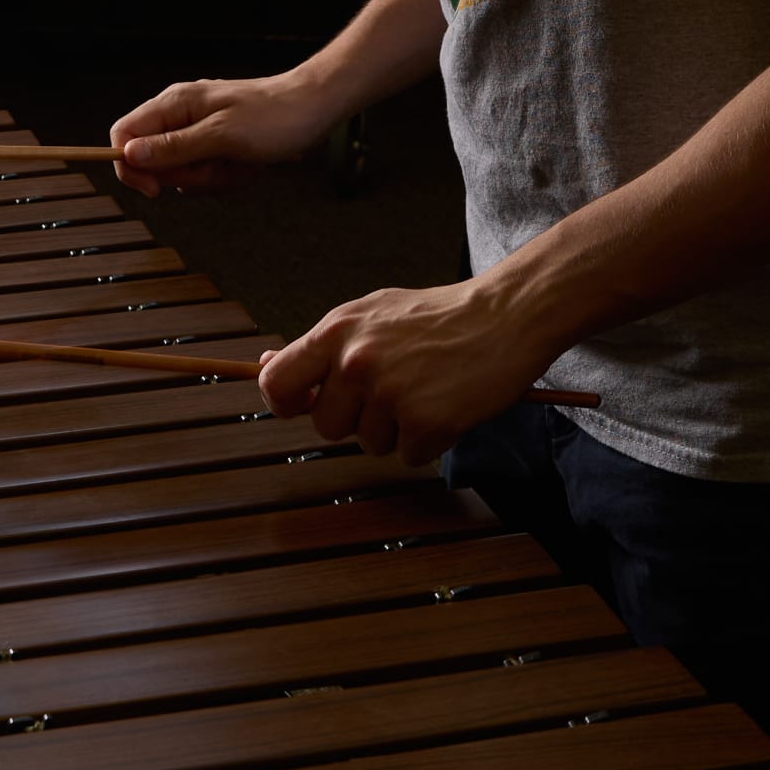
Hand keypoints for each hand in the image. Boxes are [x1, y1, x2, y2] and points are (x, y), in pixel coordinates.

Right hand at [109, 69, 331, 199]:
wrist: (315, 107)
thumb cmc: (275, 116)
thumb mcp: (221, 136)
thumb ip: (173, 147)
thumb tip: (130, 154)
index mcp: (174, 104)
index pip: (124, 134)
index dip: (130, 166)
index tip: (155, 189)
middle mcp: (180, 115)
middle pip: (154, 161)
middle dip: (187, 176)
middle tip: (217, 166)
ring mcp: (198, 130)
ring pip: (182, 173)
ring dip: (212, 179)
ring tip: (239, 163)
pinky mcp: (216, 144)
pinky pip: (205, 173)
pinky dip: (226, 177)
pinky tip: (247, 166)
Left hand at [257, 277, 551, 465]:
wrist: (505, 315)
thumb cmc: (438, 316)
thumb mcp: (370, 314)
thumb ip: (322, 346)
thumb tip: (265, 364)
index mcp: (336, 332)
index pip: (276, 383)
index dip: (285, 402)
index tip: (304, 404)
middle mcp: (356, 362)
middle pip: (325, 426)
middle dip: (355, 419)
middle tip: (392, 389)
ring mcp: (390, 394)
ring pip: (369, 444)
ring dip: (396, 429)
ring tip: (424, 389)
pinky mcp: (426, 422)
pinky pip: (408, 455)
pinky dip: (428, 440)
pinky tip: (445, 405)